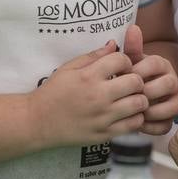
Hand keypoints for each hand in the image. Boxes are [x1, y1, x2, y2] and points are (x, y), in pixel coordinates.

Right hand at [30, 40, 147, 147]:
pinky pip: (133, 124)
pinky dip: (135, 117)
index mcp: (89, 76)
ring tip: (130, 97)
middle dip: (136, 78)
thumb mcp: (68, 68)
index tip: (121, 67)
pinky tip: (127, 113)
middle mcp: (98, 96)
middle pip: (136, 81)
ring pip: (139, 104)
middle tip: (129, 82)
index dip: (125, 60)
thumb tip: (114, 44)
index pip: (121, 60)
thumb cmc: (53, 92)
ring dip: (139, 98)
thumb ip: (93, 56)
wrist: (38, 122)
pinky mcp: (104, 134)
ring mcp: (103, 117)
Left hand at [124, 25, 177, 134]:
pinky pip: (166, 126)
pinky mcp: (170, 120)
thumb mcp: (130, 62)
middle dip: (149, 90)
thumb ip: (131, 47)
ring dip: (153, 110)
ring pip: (173, 107)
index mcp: (162, 65)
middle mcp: (173, 82)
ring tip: (135, 111)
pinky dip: (152, 127)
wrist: (136, 94)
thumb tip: (133, 28)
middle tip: (130, 95)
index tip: (123, 76)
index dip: (139, 70)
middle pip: (169, 83)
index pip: (156, 63)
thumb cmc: (133, 75)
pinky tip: (137, 124)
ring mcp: (174, 101)